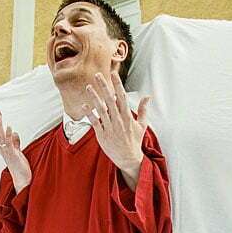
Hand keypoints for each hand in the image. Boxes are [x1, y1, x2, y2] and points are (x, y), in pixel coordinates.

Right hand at [0, 107, 30, 192]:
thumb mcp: (18, 151)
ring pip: (1, 135)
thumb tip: (14, 132)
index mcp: (4, 146)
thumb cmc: (20, 167)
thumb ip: (15, 142)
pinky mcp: (13, 156)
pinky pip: (10, 144)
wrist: (23, 180)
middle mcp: (3, 148)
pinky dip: (9, 135)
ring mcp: (7, 152)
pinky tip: (9, 127)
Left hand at [83, 72, 149, 190]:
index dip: (117, 85)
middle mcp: (118, 120)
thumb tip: (147, 96)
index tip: (113, 74)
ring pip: (100, 109)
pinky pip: (95, 122)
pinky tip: (84, 105)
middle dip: (103, 86)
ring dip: (94, 97)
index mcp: (128, 116)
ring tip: (88, 87)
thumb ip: (143, 110)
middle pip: (110, 100)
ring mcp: (109, 127)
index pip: (122, 97)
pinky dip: (89, 114)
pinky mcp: (102, 135)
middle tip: (97, 75)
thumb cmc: (134, 141)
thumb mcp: (142, 125)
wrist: (128, 158)